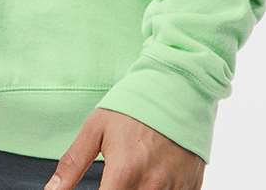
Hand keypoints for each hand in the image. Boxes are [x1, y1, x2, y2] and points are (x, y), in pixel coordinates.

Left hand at [43, 108, 205, 189]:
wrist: (179, 87)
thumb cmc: (135, 106)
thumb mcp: (97, 127)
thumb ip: (73, 163)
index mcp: (125, 172)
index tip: (98, 189)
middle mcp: (151, 185)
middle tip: (113, 181)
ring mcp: (174, 189)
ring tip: (131, 176)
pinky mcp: (192, 188)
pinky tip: (151, 178)